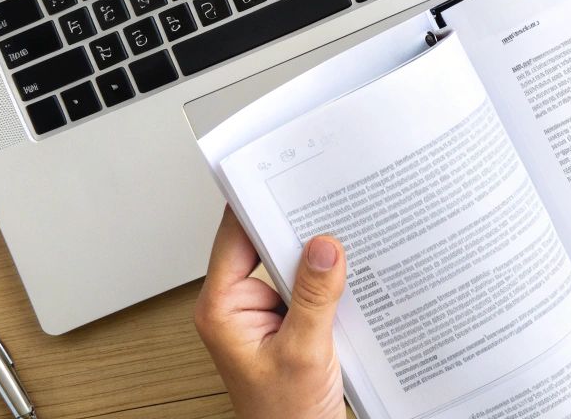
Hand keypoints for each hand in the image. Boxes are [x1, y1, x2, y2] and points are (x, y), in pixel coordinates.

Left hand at [194, 208, 347, 418]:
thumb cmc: (285, 414)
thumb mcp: (304, 353)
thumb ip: (315, 297)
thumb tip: (324, 246)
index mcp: (222, 309)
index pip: (234, 239)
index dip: (256, 204)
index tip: (282, 174)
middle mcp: (236, 306)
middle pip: (261, 243)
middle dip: (295, 223)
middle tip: (327, 197)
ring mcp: (261, 311)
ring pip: (286, 261)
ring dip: (313, 251)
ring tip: (344, 233)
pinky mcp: (285, 319)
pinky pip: (302, 282)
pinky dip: (324, 274)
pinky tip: (348, 269)